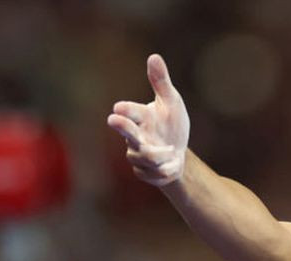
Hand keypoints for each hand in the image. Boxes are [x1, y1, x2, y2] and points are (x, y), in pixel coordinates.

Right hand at [106, 54, 189, 186]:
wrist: (178, 152)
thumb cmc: (171, 123)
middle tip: (113, 119)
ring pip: (146, 156)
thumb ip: (161, 82)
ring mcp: (137, 155)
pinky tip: (172, 164)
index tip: (118, 108)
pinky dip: (169, 169)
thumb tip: (154, 56)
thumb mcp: (172, 102)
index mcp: (140, 116)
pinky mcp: (143, 172)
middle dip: (122, 127)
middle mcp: (135, 135)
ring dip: (163, 155)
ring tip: (172, 150)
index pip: (130, 111)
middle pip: (126, 132)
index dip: (125, 110)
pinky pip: (156, 174)